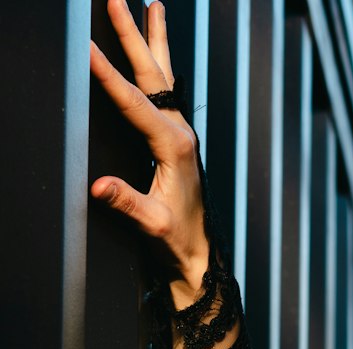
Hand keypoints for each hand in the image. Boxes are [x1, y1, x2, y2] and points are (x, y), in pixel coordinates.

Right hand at [90, 0, 208, 296]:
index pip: (134, 102)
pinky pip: (166, 91)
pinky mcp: (178, 139)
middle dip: (132, 35)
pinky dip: (160, 64)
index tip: (87, 49)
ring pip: (163, 76)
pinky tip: (155, 50)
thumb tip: (98, 187)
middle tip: (116, 0)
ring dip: (153, 39)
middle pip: (151, 74)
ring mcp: (181, 133)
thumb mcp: (151, 224)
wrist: (199, 255)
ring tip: (150, 5)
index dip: (107, 75)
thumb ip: (127, 203)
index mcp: (174, 147)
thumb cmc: (177, 240)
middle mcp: (181, 132)